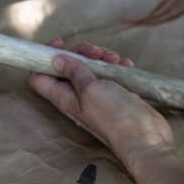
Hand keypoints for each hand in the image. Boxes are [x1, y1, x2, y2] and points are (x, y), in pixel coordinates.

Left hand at [28, 39, 175, 166]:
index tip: (60, 44)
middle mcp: (77, 97)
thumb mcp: (90, 88)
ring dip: (102, 58)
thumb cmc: (115, 117)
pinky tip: (126, 66)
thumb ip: (73, 72)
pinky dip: (117, 67)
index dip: (42, 58)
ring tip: (115, 60)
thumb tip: (55, 60)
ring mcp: (96, 96)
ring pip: (91, 68)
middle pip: (67, 67)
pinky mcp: (115, 96)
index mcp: (64, 97)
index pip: (38, 77)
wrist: (145, 139)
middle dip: (81, 53)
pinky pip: (110, 75)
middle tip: (96, 52)